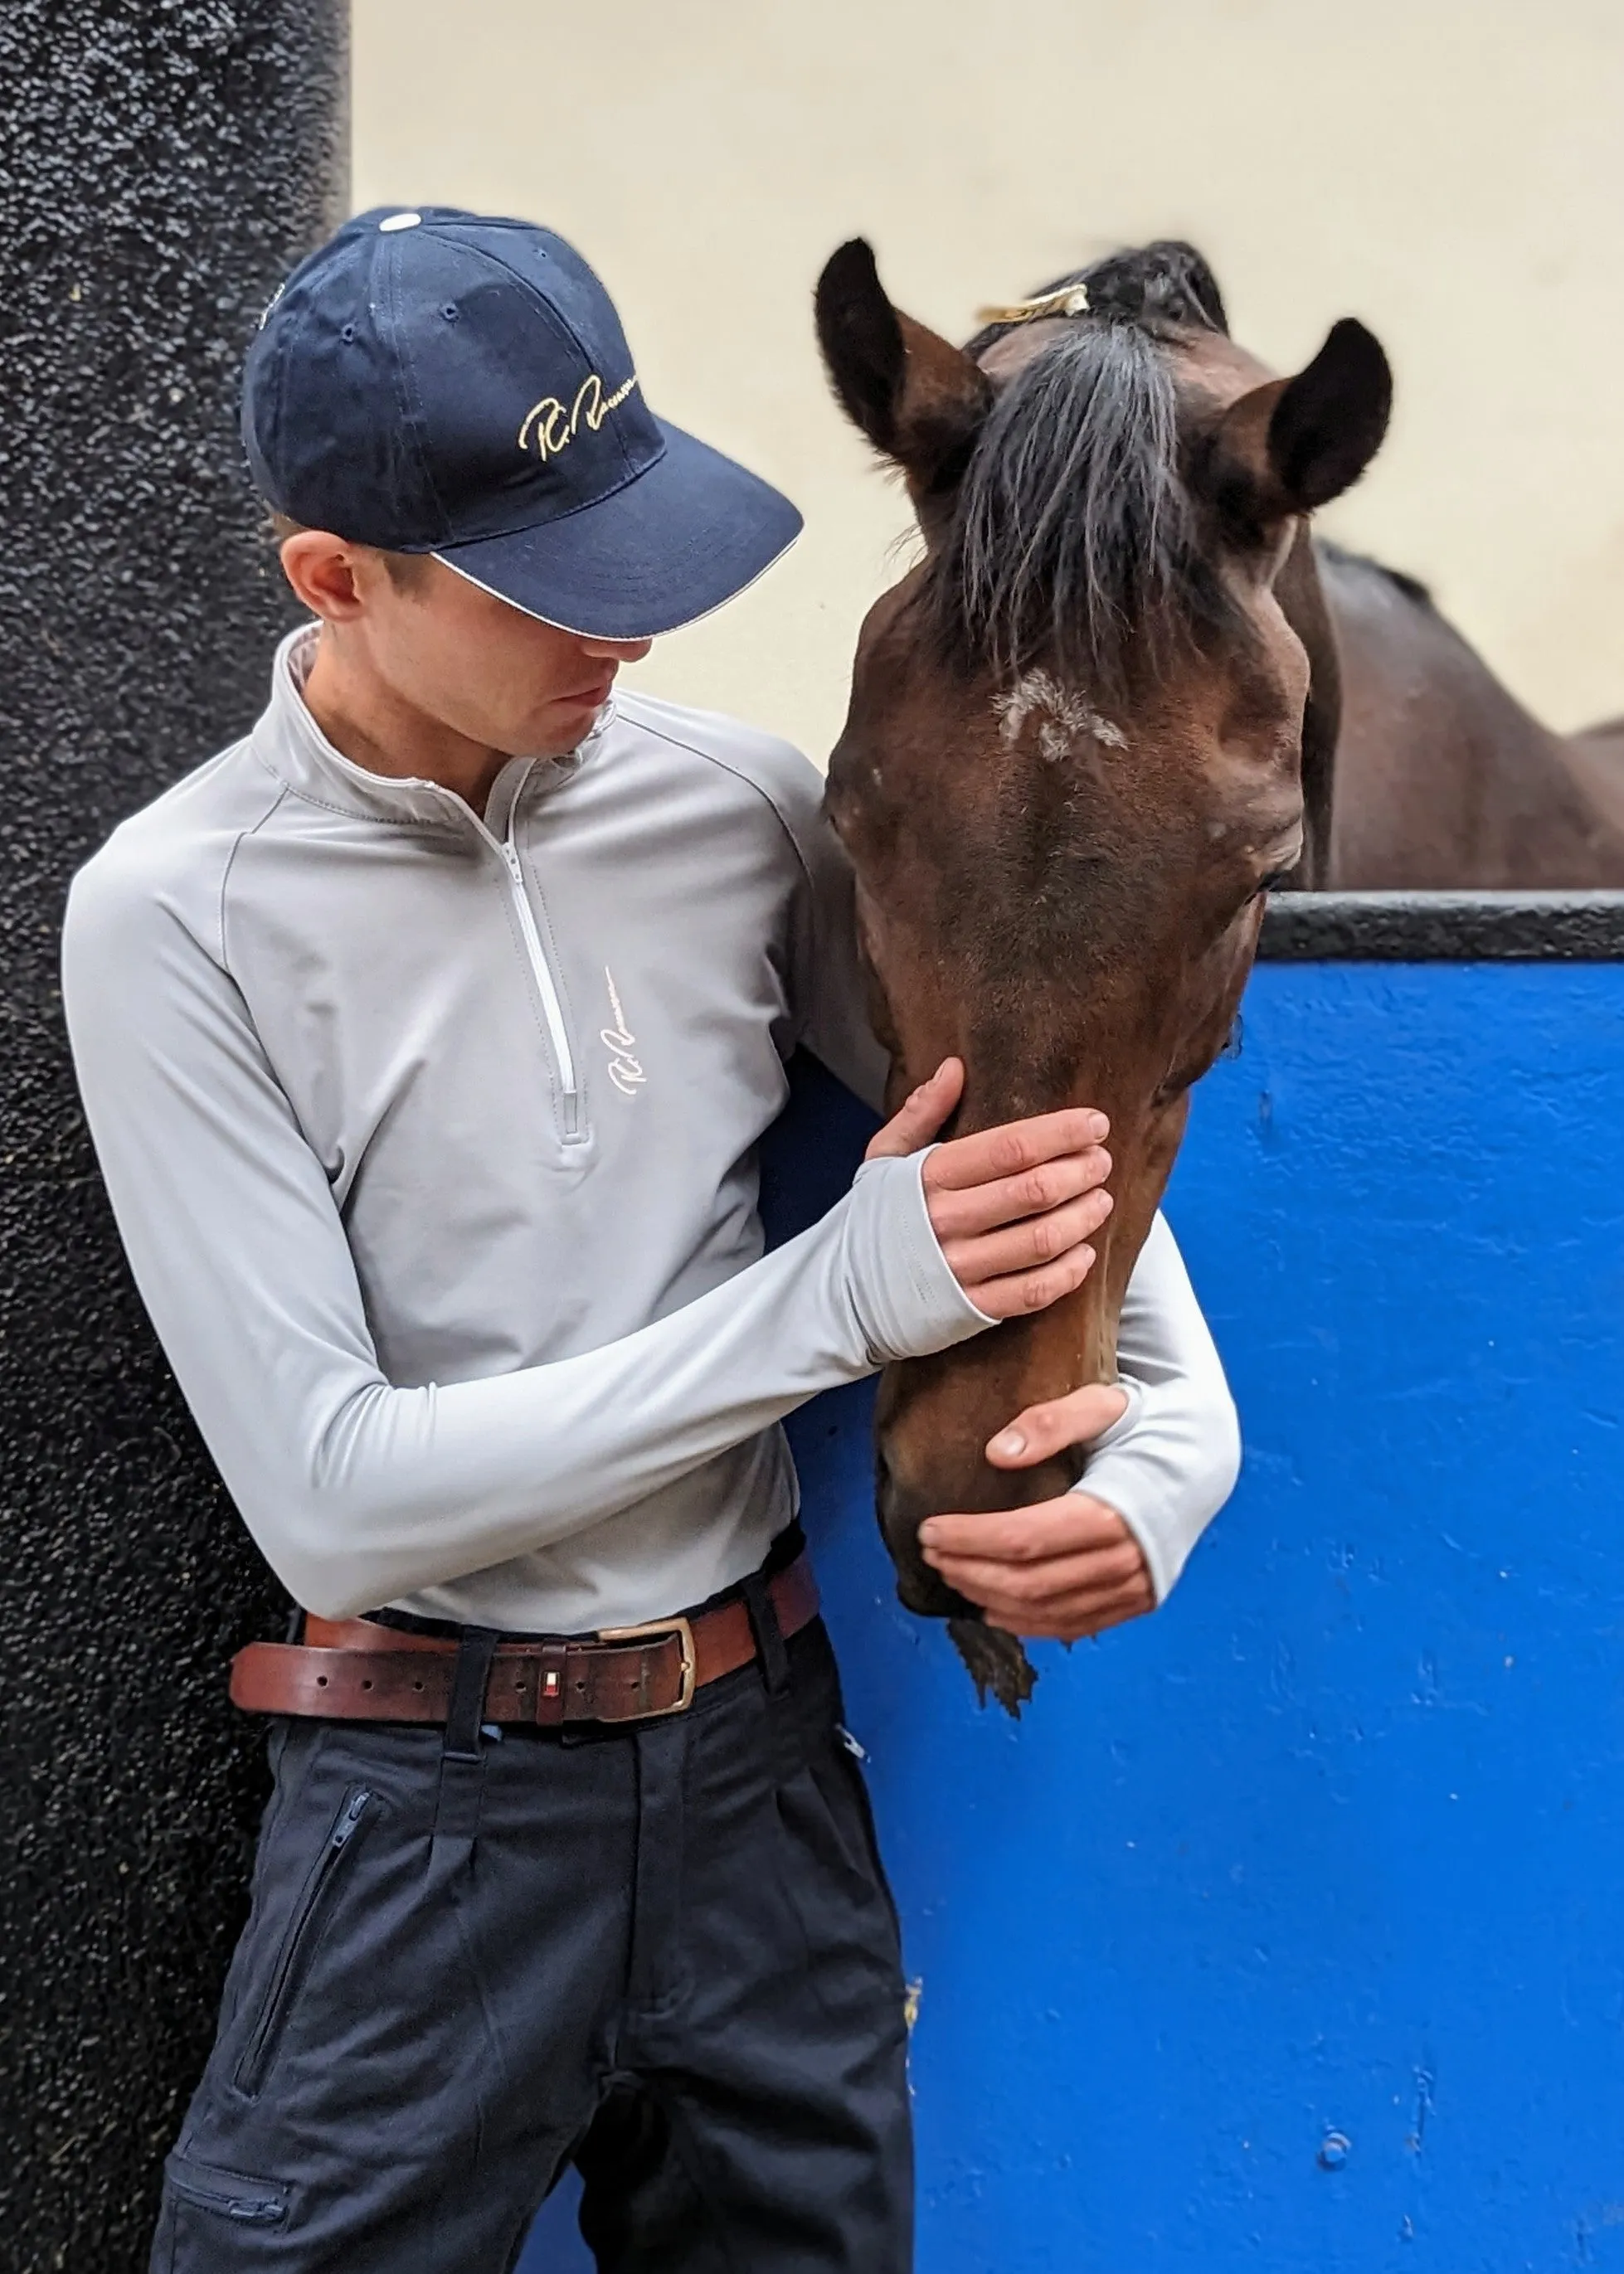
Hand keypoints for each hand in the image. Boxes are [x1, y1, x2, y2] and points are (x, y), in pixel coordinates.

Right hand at [866, 1058, 1112, 1318]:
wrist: (842, 1294)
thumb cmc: (873, 1219)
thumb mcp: (883, 1159)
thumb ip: (920, 1112)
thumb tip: (955, 1068)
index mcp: (929, 1177)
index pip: (1009, 1147)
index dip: (1061, 1132)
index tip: (1095, 1123)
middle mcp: (946, 1222)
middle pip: (1034, 1190)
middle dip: (1080, 1171)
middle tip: (1102, 1161)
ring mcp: (959, 1268)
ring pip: (1041, 1240)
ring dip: (1082, 1217)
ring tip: (1101, 1200)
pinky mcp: (970, 1309)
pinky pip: (1032, 1291)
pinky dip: (1068, 1272)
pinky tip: (1085, 1253)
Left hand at [916, 1382, 1155, 1640]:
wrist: (1209, 1456)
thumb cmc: (1150, 1425)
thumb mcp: (1104, 1404)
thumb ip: (1051, 1423)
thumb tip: (995, 1453)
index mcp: (1114, 1510)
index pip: (1025, 1538)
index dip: (970, 1539)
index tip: (929, 1528)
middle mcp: (1127, 1559)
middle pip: (1030, 1581)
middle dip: (970, 1570)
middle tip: (930, 1552)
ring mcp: (1136, 1586)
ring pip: (1049, 1610)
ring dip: (991, 1598)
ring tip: (952, 1575)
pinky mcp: (1139, 1600)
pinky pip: (1077, 1625)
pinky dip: (1030, 1623)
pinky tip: (994, 1609)